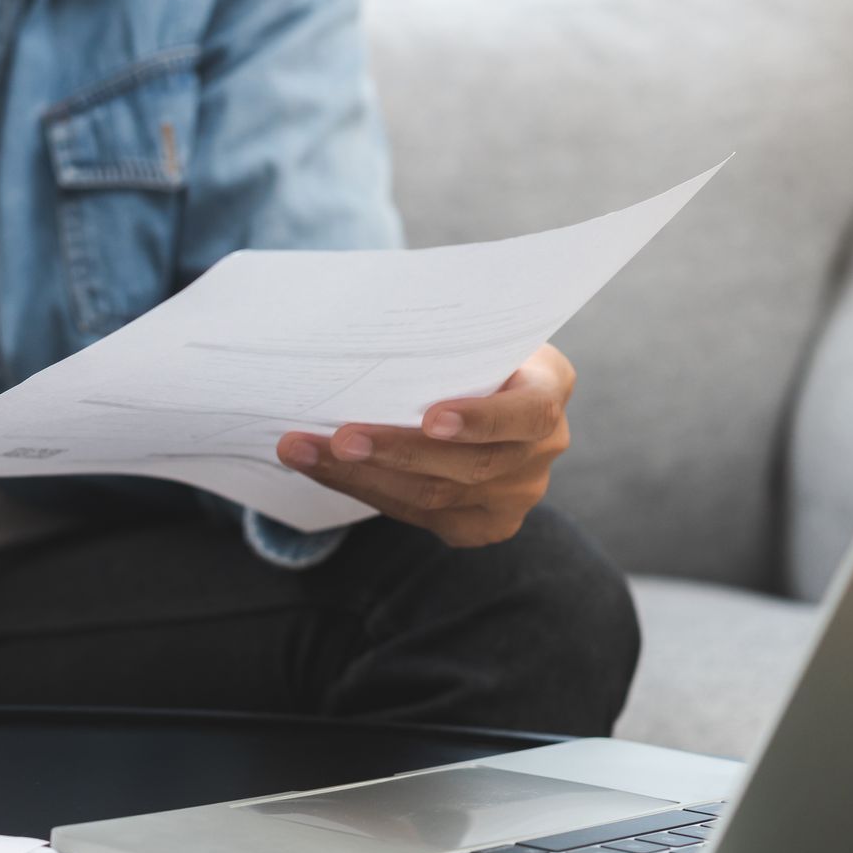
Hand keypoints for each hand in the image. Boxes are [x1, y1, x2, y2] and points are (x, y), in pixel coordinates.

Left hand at [276, 345, 574, 547]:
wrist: (482, 398)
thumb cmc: (468, 355)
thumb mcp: (473, 336)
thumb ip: (446, 341)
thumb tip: (366, 326)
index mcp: (549, 389)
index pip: (528, 413)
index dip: (481, 420)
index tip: (432, 418)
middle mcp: (543, 449)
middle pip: (467, 465)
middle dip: (394, 451)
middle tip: (337, 437)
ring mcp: (516, 495)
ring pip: (432, 497)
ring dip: (358, 474)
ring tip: (302, 450)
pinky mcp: (483, 526)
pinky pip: (418, 517)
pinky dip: (363, 490)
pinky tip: (321, 469)